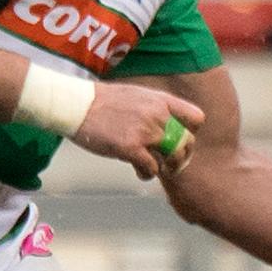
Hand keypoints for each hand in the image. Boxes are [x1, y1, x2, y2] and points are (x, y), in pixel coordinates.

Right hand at [72, 82, 204, 178]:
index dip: (191, 132)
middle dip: (181, 156)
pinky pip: (152, 168)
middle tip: (172, 164)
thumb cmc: (103, 102)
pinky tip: (140, 172)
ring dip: (165, 168)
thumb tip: (168, 128)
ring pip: (171, 158)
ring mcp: (145, 131)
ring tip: (156, 169)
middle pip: (186, 142)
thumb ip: (155, 110)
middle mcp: (158, 115)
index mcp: (161, 101)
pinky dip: (147, 174)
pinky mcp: (131, 147)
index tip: (181, 140)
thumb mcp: (136, 96)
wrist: (75, 105)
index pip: (196, 118)